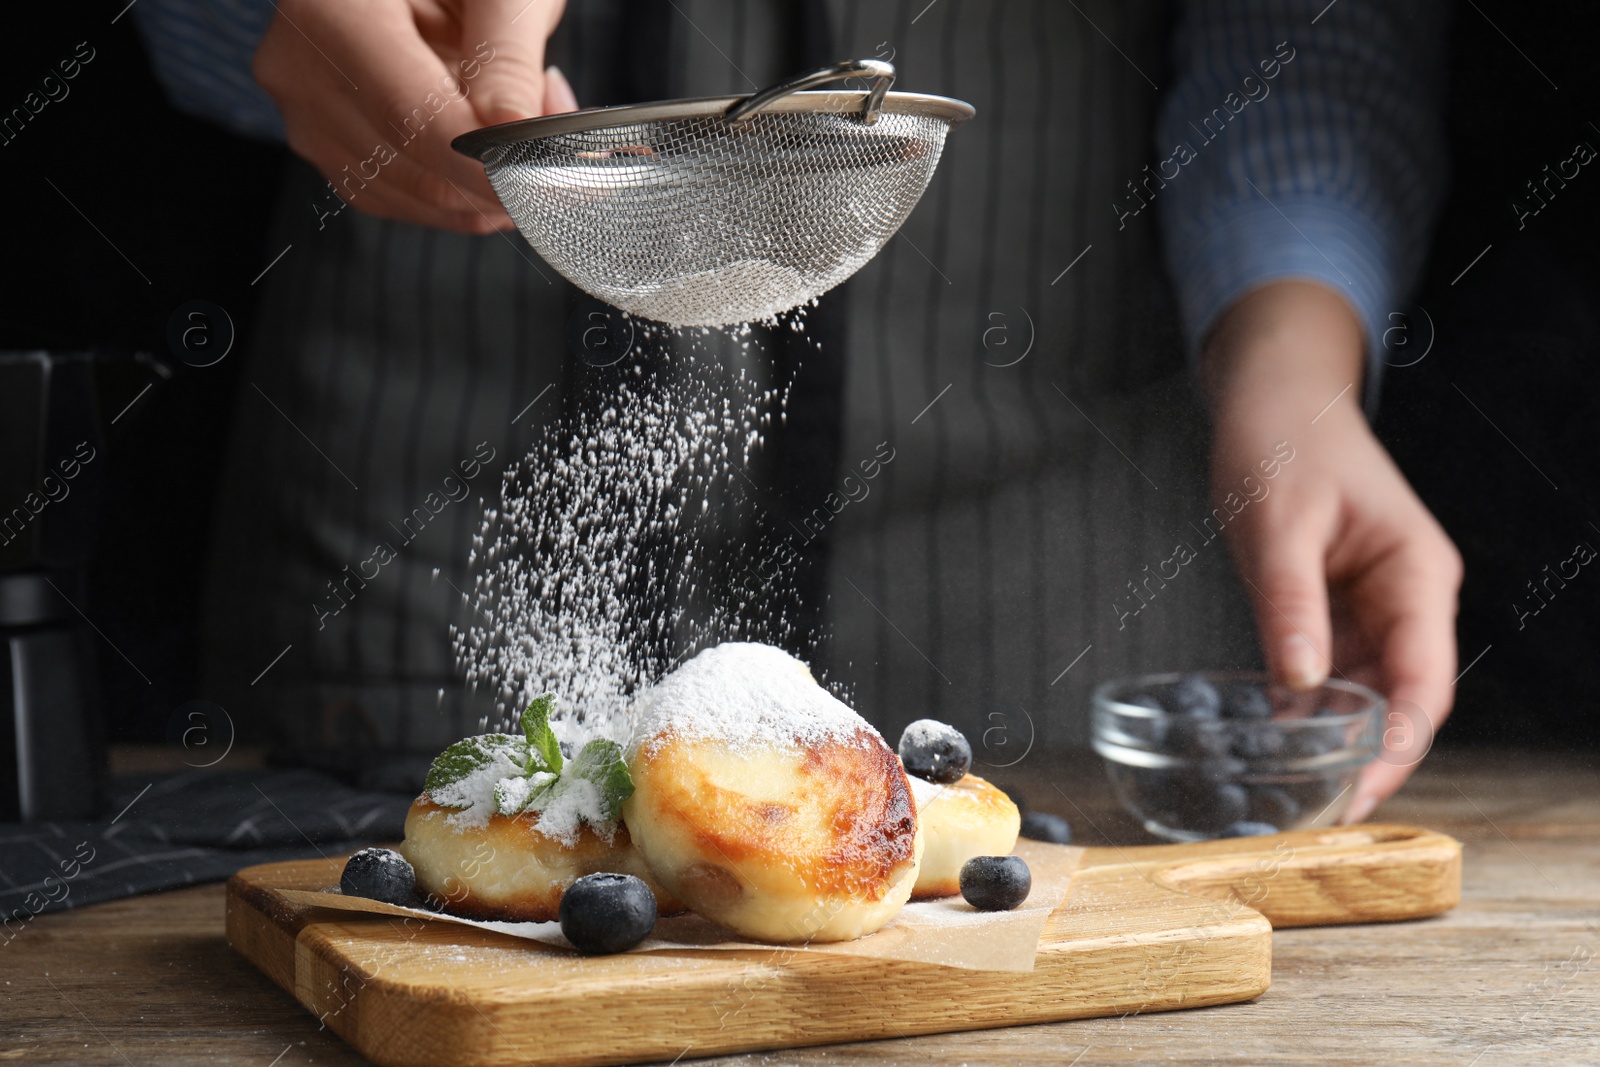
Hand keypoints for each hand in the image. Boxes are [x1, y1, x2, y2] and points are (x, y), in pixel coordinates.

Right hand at [254, 0, 575, 233]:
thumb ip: (506, 57)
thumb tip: (515, 133)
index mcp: (333, 12)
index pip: (413, 117)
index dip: (486, 165)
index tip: (545, 184)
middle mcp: (302, 69)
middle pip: (410, 163)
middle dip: (499, 174)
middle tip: (562, 144)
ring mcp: (307, 112)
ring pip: (408, 193)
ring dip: (482, 186)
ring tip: (528, 128)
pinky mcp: (327, 141)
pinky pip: (398, 194)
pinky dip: (455, 189)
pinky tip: (491, 149)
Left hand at [1203, 281, 1462, 823]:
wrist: (1273, 399)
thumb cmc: (1284, 444)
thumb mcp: (1278, 524)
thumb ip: (1289, 603)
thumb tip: (1299, 683)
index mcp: (1416, 574)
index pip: (1424, 680)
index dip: (1401, 745)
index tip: (1362, 793)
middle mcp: (1406, 597)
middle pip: (1403, 698)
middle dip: (1371, 758)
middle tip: (1320, 814)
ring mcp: (1373, 605)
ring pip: (1368, 692)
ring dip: (1341, 740)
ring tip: (1299, 794)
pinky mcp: (1336, 607)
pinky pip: (1333, 671)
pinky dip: (1312, 708)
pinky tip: (1281, 744)